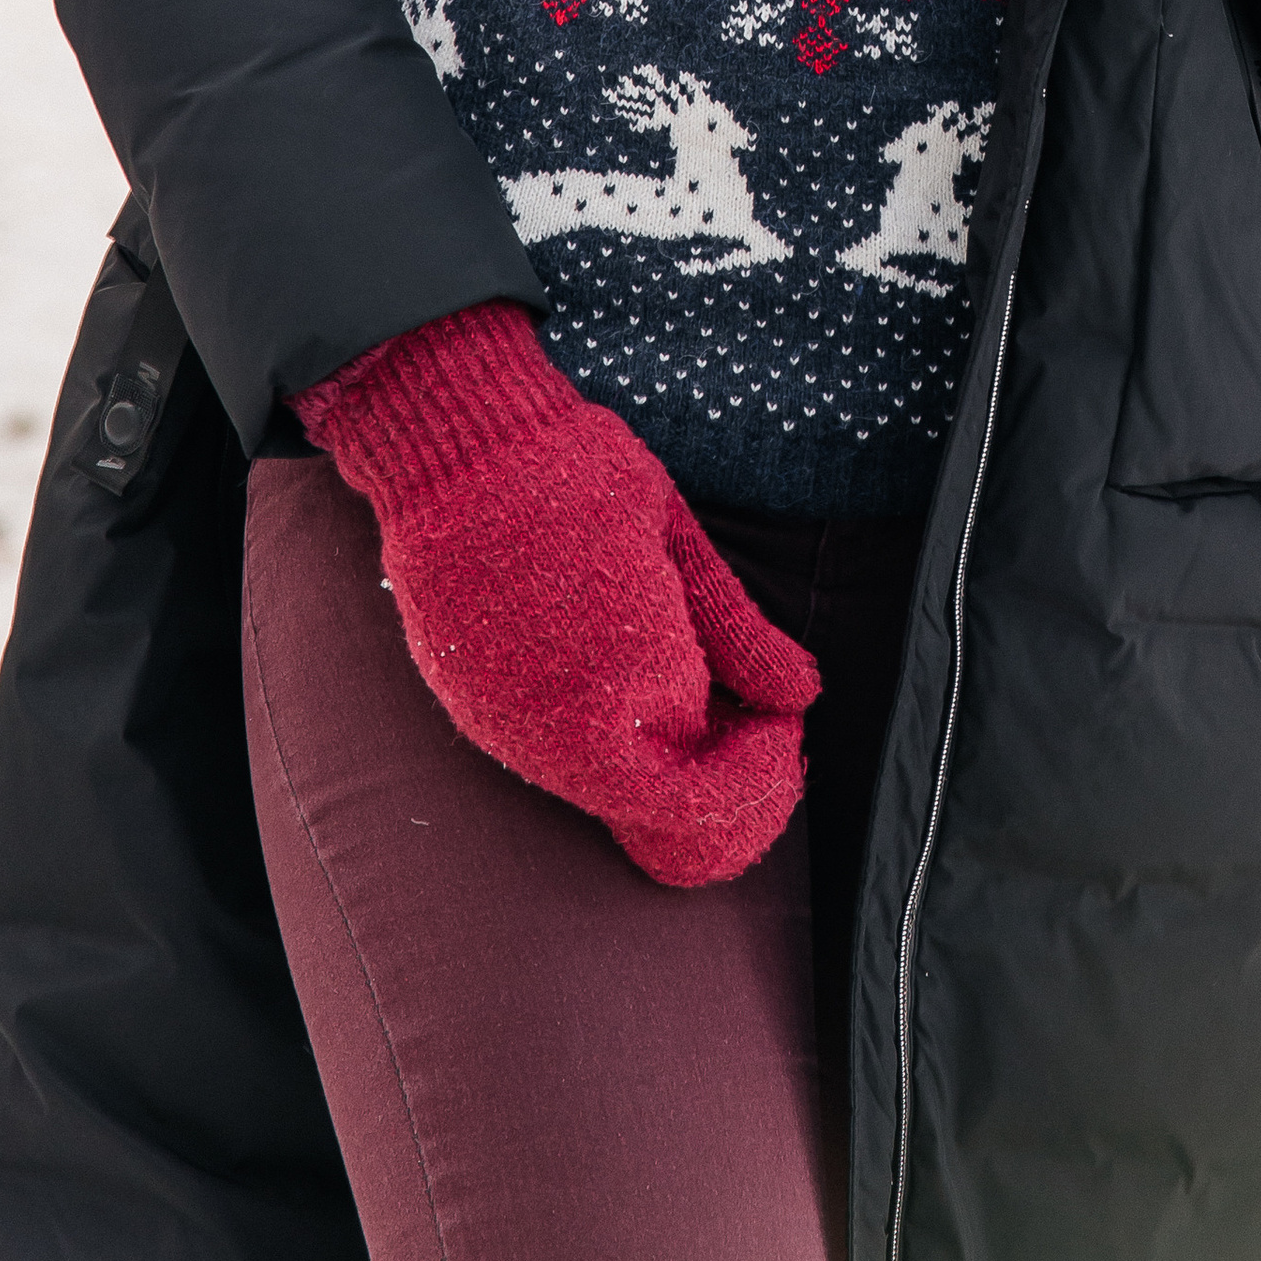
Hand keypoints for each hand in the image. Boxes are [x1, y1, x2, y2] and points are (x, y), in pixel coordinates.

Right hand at [293, 304, 817, 886]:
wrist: (460, 448)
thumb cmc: (580, 476)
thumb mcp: (680, 542)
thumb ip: (740, 633)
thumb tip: (800, 698)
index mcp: (629, 678)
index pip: (703, 790)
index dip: (757, 775)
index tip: (783, 730)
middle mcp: (563, 726)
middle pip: (655, 812)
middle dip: (718, 789)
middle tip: (755, 736)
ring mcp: (509, 725)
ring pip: (602, 797)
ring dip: (660, 778)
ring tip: (702, 715)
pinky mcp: (474, 709)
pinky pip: (551, 766)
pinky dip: (606, 756)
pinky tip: (634, 703)